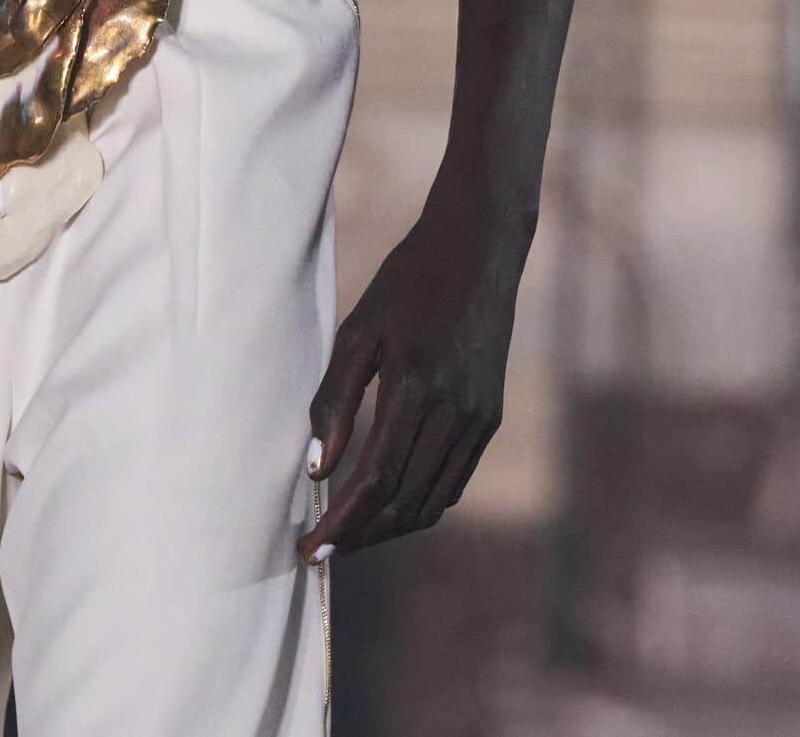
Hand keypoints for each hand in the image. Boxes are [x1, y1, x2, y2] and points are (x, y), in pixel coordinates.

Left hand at [300, 195, 528, 557]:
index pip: (375, 479)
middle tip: (321, 548)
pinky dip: (419, 504)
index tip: (310, 549)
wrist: (477, 250)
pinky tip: (388, 502)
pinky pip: (452, 481)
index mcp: (415, 385)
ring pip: (431, 502)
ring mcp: (478, 419)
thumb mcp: (360, 329)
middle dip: (359, 535)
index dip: (341, 523)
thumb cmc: (407, 282)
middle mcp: (454, 411)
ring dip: (388, 527)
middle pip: (404, 503)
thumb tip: (316, 468)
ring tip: (348, 531)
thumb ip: (333, 398)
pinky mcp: (489, 419)